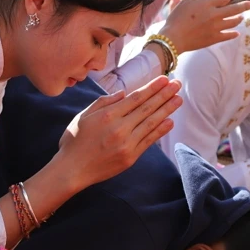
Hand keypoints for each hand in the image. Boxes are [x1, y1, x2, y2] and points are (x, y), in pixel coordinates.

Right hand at [58, 76, 181, 190]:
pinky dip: (160, 130)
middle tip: (177, 84)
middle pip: (147, 108)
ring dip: (167, 110)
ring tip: (178, 99)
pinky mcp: (130, 157)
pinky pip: (149, 140)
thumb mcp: (82, 116)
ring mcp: (126, 143)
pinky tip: (169, 121)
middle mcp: (119, 128)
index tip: (164, 79)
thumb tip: (123, 93)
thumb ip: (103, 102)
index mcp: (107, 115)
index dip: (151, 88)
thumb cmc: (73, 142)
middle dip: (164, 94)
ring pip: (151, 122)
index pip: (135, 98)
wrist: (71, 170)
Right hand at [160, 0, 249, 52]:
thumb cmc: (176, 18)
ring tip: (241, 18)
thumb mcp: (186, 2)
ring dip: (239, 19)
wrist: (173, 37)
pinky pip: (228, 35)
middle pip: (235, 8)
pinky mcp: (214, 38)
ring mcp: (216, 27)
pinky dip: (234, 34)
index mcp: (207, 4)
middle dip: (245, 5)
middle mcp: (214, 14)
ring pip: (234, 22)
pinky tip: (236, 33)